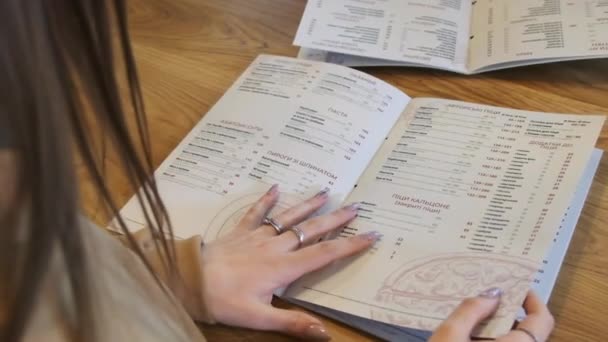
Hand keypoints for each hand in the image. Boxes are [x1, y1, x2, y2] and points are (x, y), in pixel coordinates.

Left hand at [199, 185, 379, 339]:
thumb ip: (293, 322)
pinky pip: (256, 212)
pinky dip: (267, 200)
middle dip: (336, 220)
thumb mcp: (260, 318)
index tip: (371, 235)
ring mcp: (257, 236)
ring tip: (327, 192)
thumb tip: (326, 334)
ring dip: (308, 205)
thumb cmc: (224, 301)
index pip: (324, 254)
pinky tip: (276, 187)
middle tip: (357, 207)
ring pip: (288, 217)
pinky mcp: (240, 232)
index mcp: (284, 268)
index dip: (350, 245)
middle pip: (311, 231)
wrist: (189, 279)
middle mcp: (275, 247)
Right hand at [430, 290, 553, 341]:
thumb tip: (492, 294)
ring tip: (475, 322)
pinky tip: (472, 341)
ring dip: (502, 332)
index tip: (517, 289)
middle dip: (511, 316)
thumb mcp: (449, 335)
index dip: (534, 301)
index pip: (542, 322)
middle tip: (489, 303)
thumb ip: (471, 310)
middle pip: (529, 335)